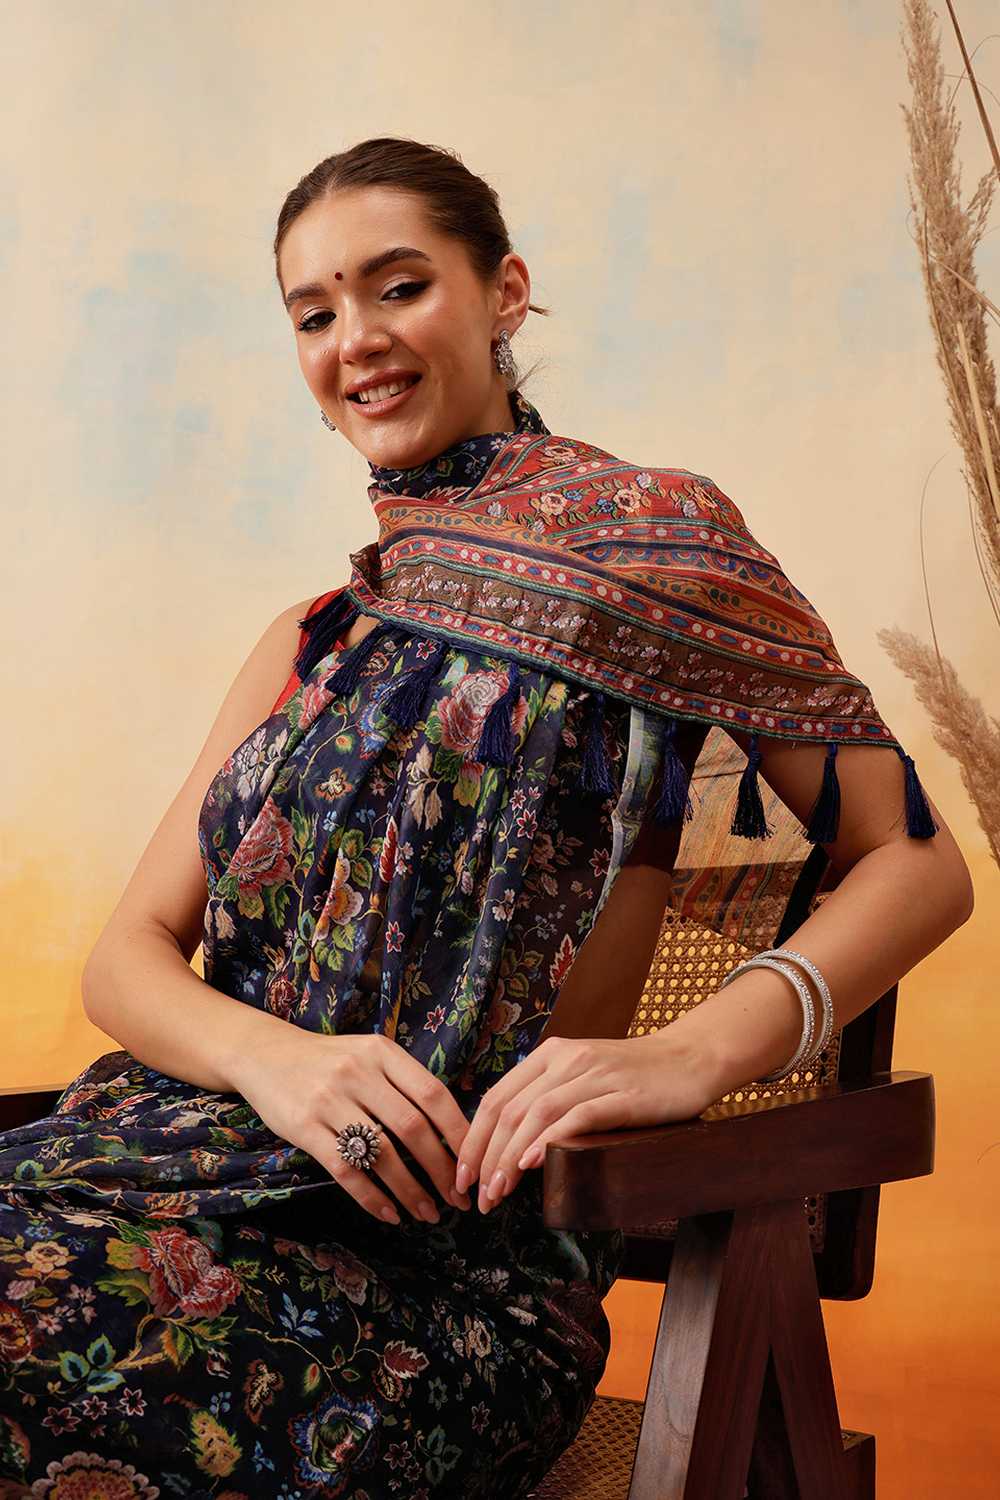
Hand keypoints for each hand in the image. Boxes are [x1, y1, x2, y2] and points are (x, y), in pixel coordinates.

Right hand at [236, 1028, 472, 1224]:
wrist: (265, 1054)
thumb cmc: (329, 1060)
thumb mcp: (368, 1054)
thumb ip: (403, 1082)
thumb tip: (452, 1129)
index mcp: (382, 1053)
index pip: (433, 1094)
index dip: (457, 1133)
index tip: (471, 1164)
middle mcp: (359, 1072)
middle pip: (412, 1127)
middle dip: (440, 1169)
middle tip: (456, 1199)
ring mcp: (329, 1099)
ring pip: (381, 1153)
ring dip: (409, 1190)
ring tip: (427, 1212)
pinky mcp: (304, 1127)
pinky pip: (346, 1169)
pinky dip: (371, 1196)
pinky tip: (389, 1213)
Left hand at [454, 1031, 716, 1212]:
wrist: (690, 1058)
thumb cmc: (634, 1076)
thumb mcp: (582, 1075)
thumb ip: (548, 1097)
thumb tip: (509, 1145)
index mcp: (550, 1054)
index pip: (496, 1098)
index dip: (473, 1139)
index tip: (463, 1176)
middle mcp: (566, 1060)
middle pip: (509, 1110)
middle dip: (487, 1157)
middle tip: (478, 1197)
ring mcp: (595, 1075)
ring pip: (536, 1114)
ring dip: (509, 1157)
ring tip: (498, 1192)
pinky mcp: (622, 1095)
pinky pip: (577, 1116)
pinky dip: (549, 1140)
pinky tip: (532, 1165)